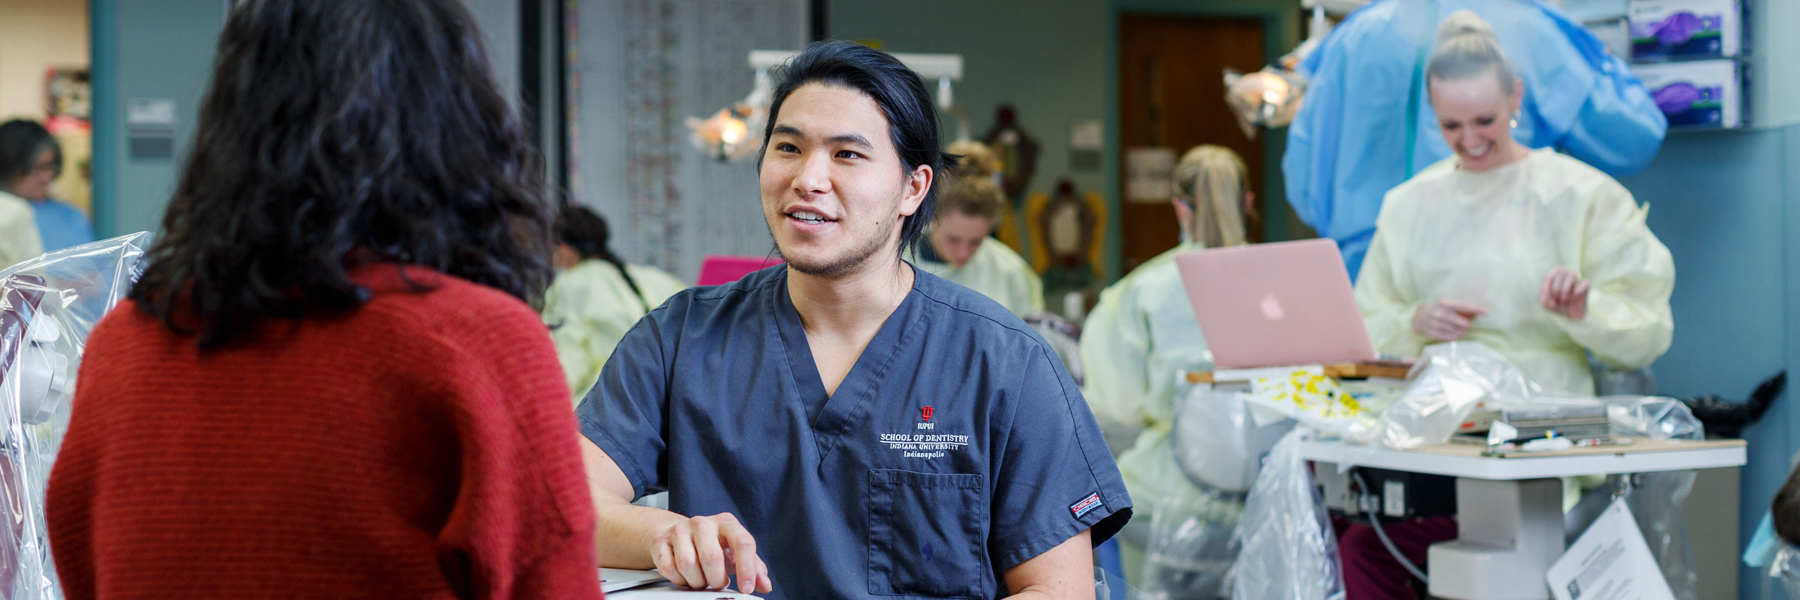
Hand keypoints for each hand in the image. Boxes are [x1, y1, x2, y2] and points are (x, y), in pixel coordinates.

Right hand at [650, 513, 772, 593]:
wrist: (679, 534)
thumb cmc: (713, 545)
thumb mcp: (735, 553)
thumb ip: (753, 568)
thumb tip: (765, 585)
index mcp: (726, 522)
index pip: (743, 542)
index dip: (746, 569)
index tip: (746, 589)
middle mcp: (703, 522)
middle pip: (712, 557)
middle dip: (716, 579)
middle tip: (717, 583)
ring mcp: (679, 530)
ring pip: (688, 565)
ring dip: (697, 581)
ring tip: (701, 579)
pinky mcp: (660, 541)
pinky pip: (668, 568)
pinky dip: (679, 580)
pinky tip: (685, 576)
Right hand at [1412, 299, 1487, 340]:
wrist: (1417, 317)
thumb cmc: (1438, 309)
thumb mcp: (1447, 305)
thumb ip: (1463, 309)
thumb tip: (1481, 312)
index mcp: (1444, 303)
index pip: (1464, 306)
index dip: (1476, 309)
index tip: (1487, 312)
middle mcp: (1440, 313)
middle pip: (1464, 323)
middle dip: (1466, 324)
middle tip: (1463, 323)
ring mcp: (1436, 324)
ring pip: (1459, 332)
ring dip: (1460, 330)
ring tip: (1453, 326)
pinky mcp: (1434, 333)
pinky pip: (1453, 337)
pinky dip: (1454, 335)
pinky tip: (1449, 331)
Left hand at [1540, 267, 1589, 319]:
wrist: (1571, 312)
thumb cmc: (1557, 304)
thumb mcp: (1547, 304)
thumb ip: (1545, 300)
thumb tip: (1553, 300)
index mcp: (1553, 274)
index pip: (1548, 276)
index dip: (1547, 289)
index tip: (1550, 298)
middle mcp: (1565, 272)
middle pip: (1560, 274)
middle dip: (1556, 289)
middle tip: (1558, 298)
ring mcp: (1576, 276)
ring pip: (1571, 275)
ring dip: (1565, 290)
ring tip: (1564, 299)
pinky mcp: (1586, 283)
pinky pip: (1582, 283)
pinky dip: (1576, 293)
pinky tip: (1574, 298)